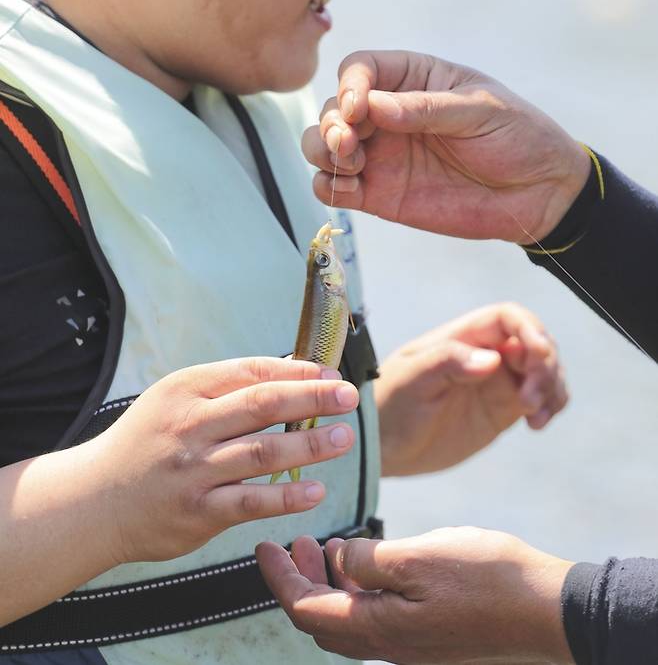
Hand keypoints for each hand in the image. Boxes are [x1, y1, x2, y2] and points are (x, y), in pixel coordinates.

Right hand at [92, 357, 358, 563]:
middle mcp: (190, 425)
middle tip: (349, 397)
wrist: (96, 500)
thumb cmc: (148, 442)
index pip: (251, 371)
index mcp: (187, 389)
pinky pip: (250, 501)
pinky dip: (286, 496)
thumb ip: (225, 389)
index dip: (296, 372)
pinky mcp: (198, 511)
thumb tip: (291, 375)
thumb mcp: (175, 400)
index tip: (330, 375)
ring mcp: (194, 470)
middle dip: (311, 398)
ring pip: (262, 451)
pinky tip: (315, 490)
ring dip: (309, 444)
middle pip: (262, 404)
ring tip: (343, 438)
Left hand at [256, 528, 575, 663]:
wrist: (548, 612)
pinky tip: (369, 561)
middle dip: (299, 581)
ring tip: (326, 545)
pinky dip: (360, 589)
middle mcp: (388, 647)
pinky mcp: (430, 636)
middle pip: (321, 621)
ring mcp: (410, 645)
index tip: (262, 547)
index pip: (305, 611)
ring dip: (330, 583)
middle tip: (292, 543)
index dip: (278, 579)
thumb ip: (368, 560)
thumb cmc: (487, 580)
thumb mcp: (418, 557)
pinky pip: (377, 618)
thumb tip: (337, 559)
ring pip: (349, 620)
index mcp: (378, 630)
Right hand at [303, 50, 590, 242]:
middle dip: (332, 123)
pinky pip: (334, 187)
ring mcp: (381, 154)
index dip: (350, 84)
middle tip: (349, 143)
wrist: (540, 194)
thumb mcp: (480, 111)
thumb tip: (372, 107)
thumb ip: (426, 109)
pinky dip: (328, 186)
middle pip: (333, 107)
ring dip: (322, 151)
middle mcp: (387, 114)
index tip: (358, 108)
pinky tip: (349, 189)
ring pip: (323, 145)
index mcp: (413, 79)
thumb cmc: (518, 137)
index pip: (360, 68)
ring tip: (349, 162)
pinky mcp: (379, 193)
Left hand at [376, 302, 567, 475]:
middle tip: (530, 398)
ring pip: (544, 370)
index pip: (508, 317)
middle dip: (545, 364)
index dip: (530, 328)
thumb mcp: (411, 380)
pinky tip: (536, 424)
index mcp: (462, 337)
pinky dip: (550, 405)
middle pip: (534, 342)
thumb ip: (448, 363)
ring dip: (552, 386)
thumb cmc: (388, 404)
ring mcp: (496, 381)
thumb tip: (491, 360)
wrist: (380, 445)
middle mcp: (484, 354)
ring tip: (535, 415)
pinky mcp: (503, 408)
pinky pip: (540, 398)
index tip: (538, 354)